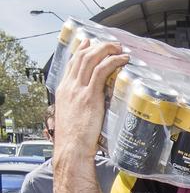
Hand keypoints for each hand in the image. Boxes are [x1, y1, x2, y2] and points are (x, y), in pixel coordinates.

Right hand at [54, 40, 128, 160]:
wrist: (71, 149)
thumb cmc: (74, 142)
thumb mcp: (73, 120)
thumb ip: (80, 110)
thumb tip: (92, 112)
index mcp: (63, 91)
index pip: (71, 64)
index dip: (80, 51)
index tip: (88, 43)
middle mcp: (69, 87)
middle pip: (81, 57)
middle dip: (97, 46)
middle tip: (110, 44)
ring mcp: (79, 90)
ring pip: (91, 59)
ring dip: (106, 50)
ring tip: (119, 48)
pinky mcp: (90, 96)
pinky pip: (101, 71)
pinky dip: (112, 62)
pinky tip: (121, 60)